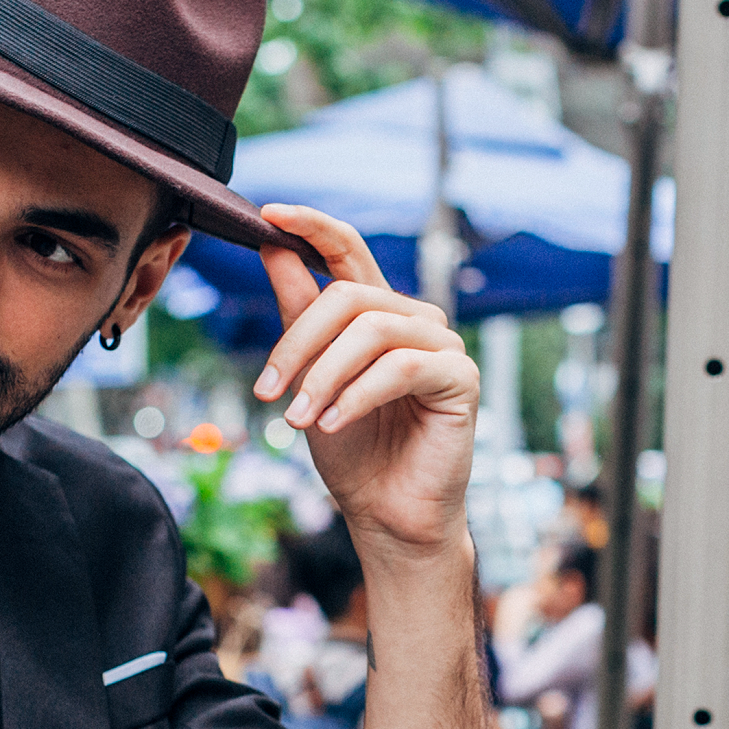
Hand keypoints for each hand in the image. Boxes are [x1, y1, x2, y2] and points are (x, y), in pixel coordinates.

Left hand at [253, 206, 477, 560]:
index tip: (269, 213)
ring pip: (370, 330)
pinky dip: (356, 396)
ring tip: (297, 421)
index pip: (348, 250)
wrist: (386, 514)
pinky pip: (400, 367)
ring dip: (323, 376)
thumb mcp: (309, 377)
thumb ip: (298, 313)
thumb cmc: (353, 451)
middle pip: (348, 295)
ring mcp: (442, 346)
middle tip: (267, 392)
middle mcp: (414, 321)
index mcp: (378, 314)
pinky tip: (330, 425)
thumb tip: (273, 249)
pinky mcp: (460, 378)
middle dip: (297, 342)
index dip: (311, 226)